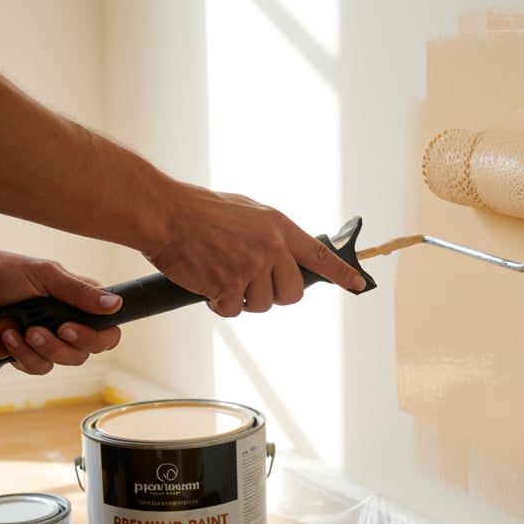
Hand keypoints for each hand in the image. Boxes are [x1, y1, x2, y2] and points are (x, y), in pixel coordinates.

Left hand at [0, 248, 123, 374]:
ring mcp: (47, 342)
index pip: (107, 328)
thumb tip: (115, 304)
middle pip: (90, 350)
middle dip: (72, 343)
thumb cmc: (0, 272)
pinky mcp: (25, 355)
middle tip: (58, 329)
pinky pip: (37, 368)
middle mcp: (67, 324)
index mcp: (77, 303)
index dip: (102, 335)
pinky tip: (7, 336)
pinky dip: (23, 354)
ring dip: (46, 348)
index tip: (76, 327)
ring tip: (23, 331)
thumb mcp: (44, 274)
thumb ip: (78, 291)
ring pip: (64, 362)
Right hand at [143, 187, 366, 315]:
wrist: (164, 215)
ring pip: (261, 305)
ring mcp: (251, 268)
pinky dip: (220, 305)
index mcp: (278, 227)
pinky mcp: (229, 285)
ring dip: (241, 300)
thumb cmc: (198, 212)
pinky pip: (233, 311)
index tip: (358, 284)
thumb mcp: (246, 212)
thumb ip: (270, 235)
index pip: (319, 255)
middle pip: (292, 294)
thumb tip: (285, 256)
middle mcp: (271, 247)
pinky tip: (208, 284)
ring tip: (222, 276)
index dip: (341, 273)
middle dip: (273, 296)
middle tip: (251, 285)